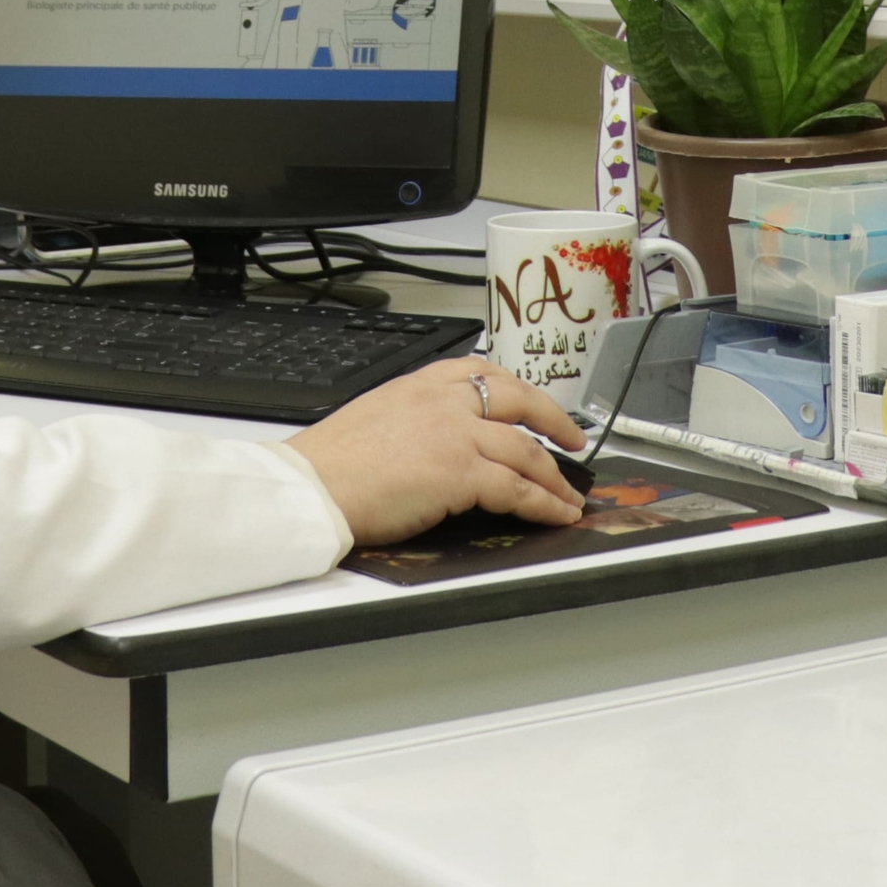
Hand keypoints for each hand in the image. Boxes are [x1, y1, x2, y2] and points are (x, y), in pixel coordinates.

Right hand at [286, 360, 586, 546]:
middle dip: (555, 423)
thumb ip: (418, 417)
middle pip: (520, 402)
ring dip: (554, 477)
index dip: (521, 392)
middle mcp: (446, 400)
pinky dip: (544, 503)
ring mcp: (457, 433)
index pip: (486, 373)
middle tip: (573, 441)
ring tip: (568, 496)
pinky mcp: (460, 472)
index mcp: (423, 382)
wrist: (312, 487)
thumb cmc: (332, 462)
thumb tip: (443, 441)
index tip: (536, 406)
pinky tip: (555, 513)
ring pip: (526, 450)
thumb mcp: (379, 415)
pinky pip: (517, 489)